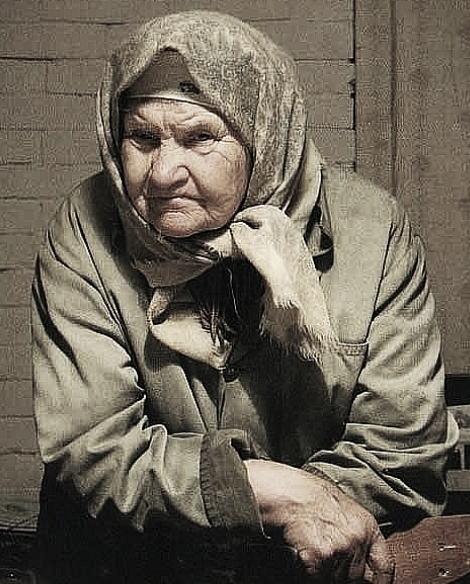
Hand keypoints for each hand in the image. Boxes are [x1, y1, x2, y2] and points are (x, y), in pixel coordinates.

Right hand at [244, 459, 393, 582]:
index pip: (385, 567)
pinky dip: (310, 571)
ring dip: (325, 571)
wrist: (291, 493)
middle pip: (355, 576)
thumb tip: (363, 565)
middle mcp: (357, 539)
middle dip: (342, 572)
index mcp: (368, 527)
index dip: (381, 582)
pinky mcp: (320, 557)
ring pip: (335, 578)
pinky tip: (305, 551)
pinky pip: (317, 578)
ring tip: (314, 546)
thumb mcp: (346, 512)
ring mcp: (340, 549)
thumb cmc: (313, 498)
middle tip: (328, 555)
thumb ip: (358, 537)